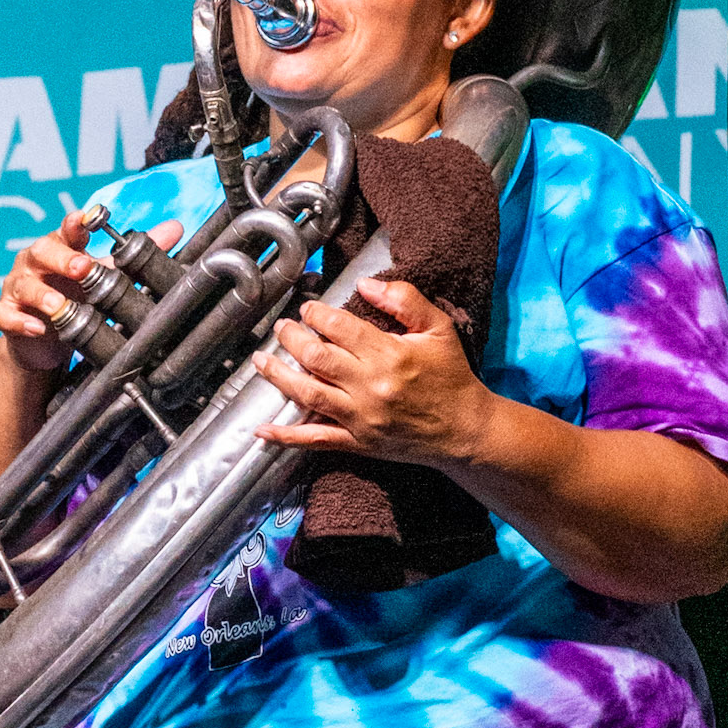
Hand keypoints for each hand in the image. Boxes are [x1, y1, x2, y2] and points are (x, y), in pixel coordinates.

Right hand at [0, 211, 182, 372]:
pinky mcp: (5, 313)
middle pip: (42, 250)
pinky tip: (34, 329)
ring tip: (59, 306)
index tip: (89, 218)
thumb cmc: (77, 295)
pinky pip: (0, 312)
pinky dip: (14, 320)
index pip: (68, 228)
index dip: (76, 221)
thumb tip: (177, 228)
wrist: (47, 339)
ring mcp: (17, 286)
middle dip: (62, 258)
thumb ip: (136, 254)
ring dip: (41, 294)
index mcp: (62, 246)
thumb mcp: (108, 275)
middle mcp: (36, 261)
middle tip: (83, 268)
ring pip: (21, 283)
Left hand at [253, 277, 492, 466]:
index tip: (308, 308)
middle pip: (316, 357)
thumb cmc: (452, 376)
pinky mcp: (357, 443)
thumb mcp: (439, 328)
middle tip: (282, 328)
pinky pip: (315, 439)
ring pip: (308, 393)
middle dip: (292, 338)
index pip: (340, 328)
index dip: (317, 314)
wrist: (466, 430)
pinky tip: (262, 430)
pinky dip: (286, 436)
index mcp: (390, 355)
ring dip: (278, 375)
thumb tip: (366, 284)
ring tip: (260, 360)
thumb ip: (404, 300)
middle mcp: (370, 387)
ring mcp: (361, 418)